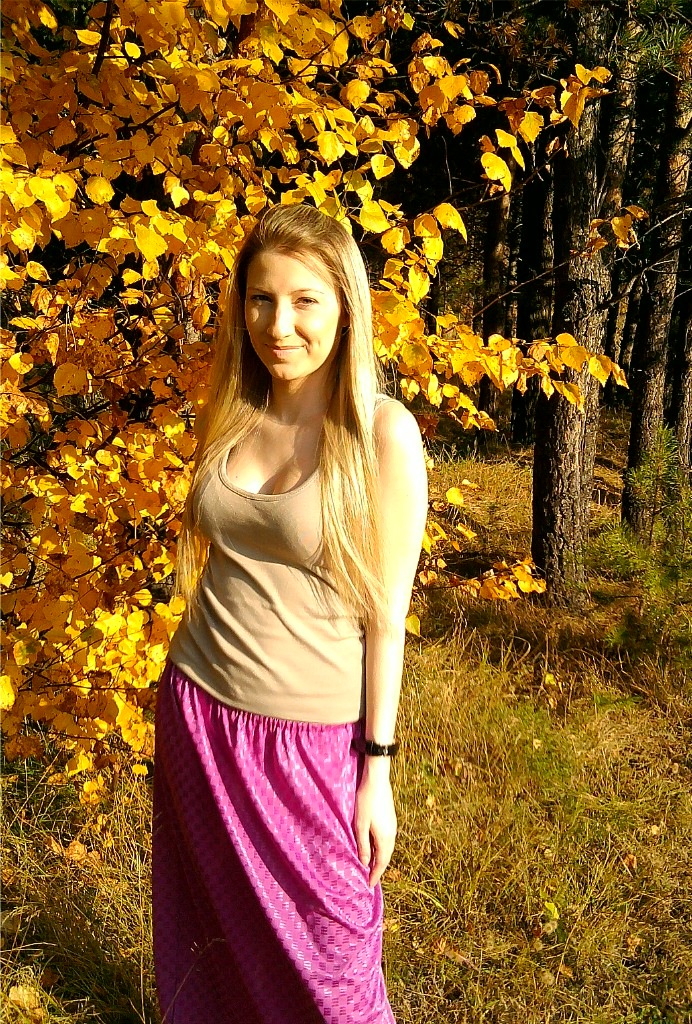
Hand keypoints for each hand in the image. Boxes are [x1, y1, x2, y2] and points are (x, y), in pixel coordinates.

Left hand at [353, 763, 396, 887]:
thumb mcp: (360, 825)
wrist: (377, 780)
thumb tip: (364, 863)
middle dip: (378, 868)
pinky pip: (386, 840)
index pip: (381, 863)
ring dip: (379, 858)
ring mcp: (392, 826)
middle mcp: (392, 834)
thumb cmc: (366, 802)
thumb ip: (362, 845)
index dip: (375, 875)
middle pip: (386, 857)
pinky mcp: (390, 819)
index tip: (369, 885)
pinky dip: (380, 848)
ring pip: (386, 848)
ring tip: (369, 865)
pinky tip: (372, 846)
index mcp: (385, 838)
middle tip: (369, 878)